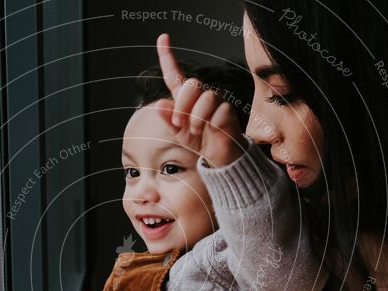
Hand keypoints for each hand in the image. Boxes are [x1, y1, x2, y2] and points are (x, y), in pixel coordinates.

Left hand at [156, 33, 247, 167]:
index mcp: (185, 98)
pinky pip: (217, 111)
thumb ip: (169, 119)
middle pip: (192, 84)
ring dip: (195, 117)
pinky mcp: (228, 110)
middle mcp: (201, 94)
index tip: (163, 38)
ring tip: (195, 130)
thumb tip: (159, 104)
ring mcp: (216, 100)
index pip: (175, 74)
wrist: (217, 156)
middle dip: (182, 105)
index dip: (167, 56)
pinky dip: (209, 124)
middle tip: (179, 123)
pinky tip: (210, 130)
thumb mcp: (178, 132)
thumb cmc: (199, 140)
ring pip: (205, 97)